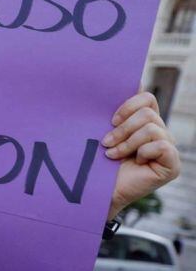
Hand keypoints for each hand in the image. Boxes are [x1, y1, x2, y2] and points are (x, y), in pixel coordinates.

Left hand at [102, 92, 180, 218]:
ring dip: (127, 142)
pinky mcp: (172, 164)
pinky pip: (161, 145)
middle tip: (107, 142)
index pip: (146, 98)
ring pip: (152, 127)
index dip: (129, 103)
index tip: (111, 119)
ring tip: (113, 154)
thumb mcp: (104, 131)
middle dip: (123, 127)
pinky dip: (142, 152)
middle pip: (148, 112)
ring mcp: (168, 148)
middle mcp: (160, 132)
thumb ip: (116, 111)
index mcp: (145, 122)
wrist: (97, 190)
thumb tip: (131, 80)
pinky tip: (135, 162)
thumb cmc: (97, 161)